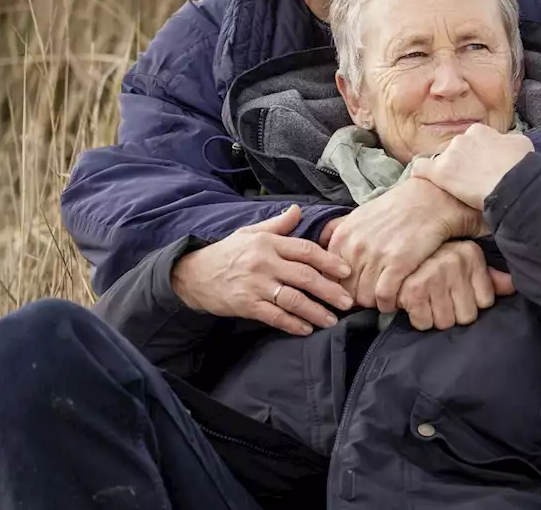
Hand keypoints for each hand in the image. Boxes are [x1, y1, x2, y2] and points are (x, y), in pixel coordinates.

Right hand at [170, 205, 352, 335]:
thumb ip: (278, 225)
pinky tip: (306, 329)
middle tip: (348, 301)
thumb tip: (298, 210)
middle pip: (305, 276)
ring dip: (315, 311)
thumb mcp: (251, 233)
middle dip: (330, 290)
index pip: (306, 251)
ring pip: (293, 299)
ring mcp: (255, 285)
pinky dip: (292, 324)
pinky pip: (274, 316)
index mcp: (269, 243)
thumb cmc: (227, 252)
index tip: (346, 272)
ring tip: (332, 320)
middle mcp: (264, 262)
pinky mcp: (245, 305)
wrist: (192, 274)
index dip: (329, 261)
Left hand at [326, 177, 481, 313]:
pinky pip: (384, 297)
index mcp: (342, 236)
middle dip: (358, 298)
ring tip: (385, 298)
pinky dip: (389, 303)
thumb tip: (320, 244)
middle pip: (347, 291)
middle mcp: (355, 247)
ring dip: (375, 303)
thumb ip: (336, 231)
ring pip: (365, 298)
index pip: (330, 277)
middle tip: (372, 296)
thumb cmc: (395, 209)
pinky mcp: (398, 263)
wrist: (429, 200)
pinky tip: (395, 299)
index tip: (355, 289)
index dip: (342, 288)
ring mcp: (376, 255)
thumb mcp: (358, 214)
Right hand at [397, 241, 515, 330]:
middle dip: (452, 312)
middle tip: (438, 298)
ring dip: (433, 316)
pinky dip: (417, 318)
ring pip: (446, 322)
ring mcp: (435, 274)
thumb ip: (490, 275)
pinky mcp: (414, 289)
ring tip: (426, 300)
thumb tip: (513, 286)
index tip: (455, 291)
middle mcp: (456, 261)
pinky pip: (424, 323)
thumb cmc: (429, 252)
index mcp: (470, 253)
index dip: (469, 301)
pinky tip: (413, 303)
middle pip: (467, 316)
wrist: (390, 236)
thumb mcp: (463, 257)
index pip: (486, 302)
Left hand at [410, 124, 533, 210]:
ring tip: (458, 188)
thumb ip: (507, 140)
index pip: (472, 140)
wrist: (514, 184)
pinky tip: (423, 180)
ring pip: (442, 161)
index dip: (478, 154)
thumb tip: (504, 143)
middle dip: (462, 163)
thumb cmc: (522, 165)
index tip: (483, 166)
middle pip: (457, 151)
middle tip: (473, 179)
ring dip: (448, 171)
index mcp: (479, 131)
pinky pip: (421, 168)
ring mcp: (449, 155)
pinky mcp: (440, 173)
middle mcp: (461, 138)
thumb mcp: (521, 143)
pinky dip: (422, 173)